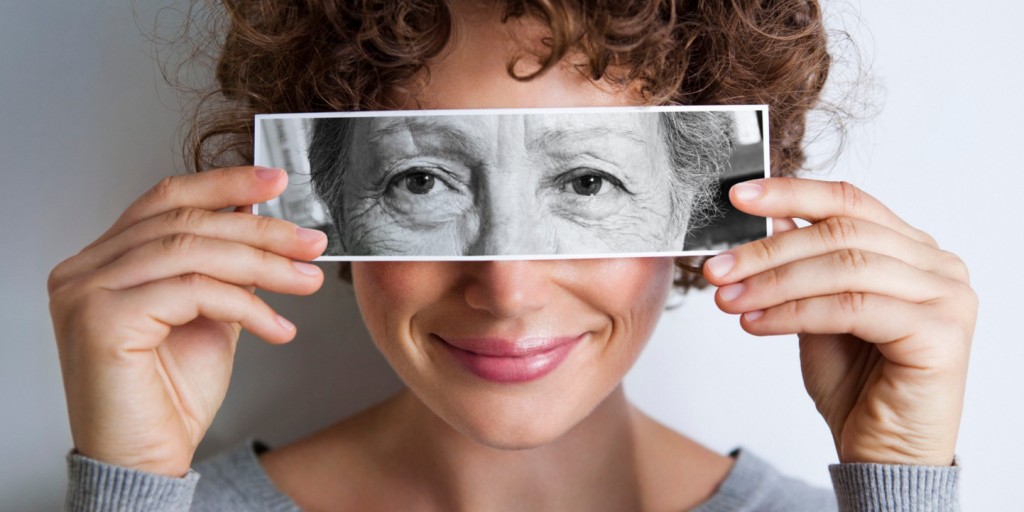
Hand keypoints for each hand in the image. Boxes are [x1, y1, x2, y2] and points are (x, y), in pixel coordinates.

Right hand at [48, 167, 326, 475]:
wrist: (148, 458)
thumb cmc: (171, 393)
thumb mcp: (209, 313)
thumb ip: (224, 267)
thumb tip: (260, 219)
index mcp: (105, 260)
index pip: (167, 200)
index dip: (225, 183)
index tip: (278, 181)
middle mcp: (84, 270)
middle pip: (186, 223)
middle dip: (260, 230)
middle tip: (311, 242)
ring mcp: (86, 292)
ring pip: (193, 253)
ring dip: (264, 265)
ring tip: (307, 281)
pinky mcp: (102, 320)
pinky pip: (192, 291)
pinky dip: (246, 305)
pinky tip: (278, 328)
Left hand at [703, 177, 975, 465]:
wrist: (882, 452)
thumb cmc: (856, 384)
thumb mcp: (817, 311)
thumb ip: (804, 265)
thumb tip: (772, 220)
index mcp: (912, 249)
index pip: (849, 201)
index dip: (791, 193)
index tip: (738, 197)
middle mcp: (938, 265)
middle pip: (841, 233)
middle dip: (768, 250)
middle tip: (717, 269)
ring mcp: (946, 297)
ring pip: (844, 268)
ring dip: (774, 283)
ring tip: (728, 300)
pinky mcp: (941, 334)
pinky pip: (852, 308)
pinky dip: (795, 313)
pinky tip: (756, 324)